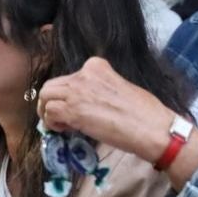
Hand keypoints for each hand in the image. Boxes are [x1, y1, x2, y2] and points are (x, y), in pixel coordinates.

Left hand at [38, 58, 173, 154]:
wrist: (152, 128)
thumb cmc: (145, 112)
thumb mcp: (119, 88)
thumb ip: (99, 89)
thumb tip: (86, 103)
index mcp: (96, 66)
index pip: (69, 77)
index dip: (68, 94)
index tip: (75, 107)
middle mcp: (84, 74)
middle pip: (52, 85)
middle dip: (51, 101)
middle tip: (59, 117)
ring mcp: (77, 91)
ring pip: (45, 97)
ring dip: (48, 112)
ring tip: (61, 125)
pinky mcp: (73, 111)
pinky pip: (49, 113)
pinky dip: (51, 123)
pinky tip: (65, 130)